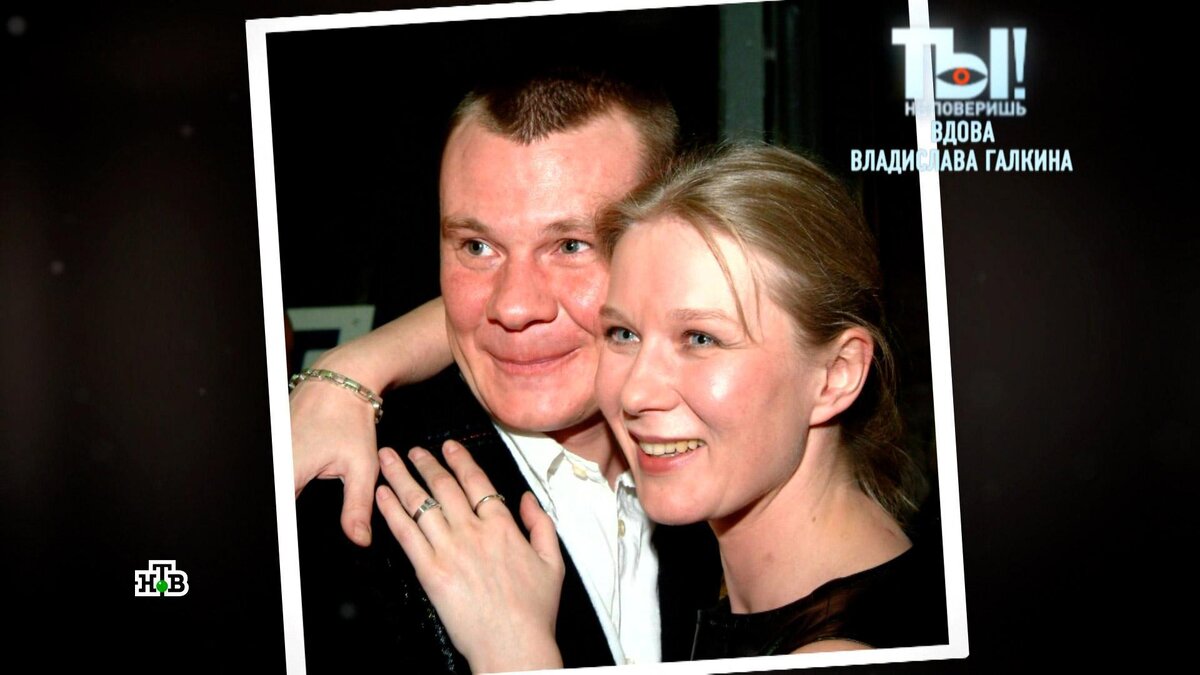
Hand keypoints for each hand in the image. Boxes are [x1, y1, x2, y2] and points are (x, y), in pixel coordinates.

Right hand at [290, 368, 378, 546]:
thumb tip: (360, 540)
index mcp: (290, 470)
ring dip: (290, 489)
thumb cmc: (351, 419)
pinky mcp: (273, 441)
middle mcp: (275, 459)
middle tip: (300, 516)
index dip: (290, 532)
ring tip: (309, 482)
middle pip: (279, 498)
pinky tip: (300, 477)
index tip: (297, 556)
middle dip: (293, 505)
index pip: (282, 512)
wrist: (341, 380)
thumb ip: (358, 507)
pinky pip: (278, 467)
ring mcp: (272, 449)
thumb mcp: (362, 467)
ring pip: (278, 482)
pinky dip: (288, 476)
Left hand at [376, 441, 564, 672]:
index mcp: (503, 526)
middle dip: (425, 463)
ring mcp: (450, 549)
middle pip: (444, 486)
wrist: (513, 645)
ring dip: (402, 477)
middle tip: (413, 450)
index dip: (459, 461)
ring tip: (389, 460)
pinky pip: (406, 533)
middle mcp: (473, 531)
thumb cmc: (534, 611)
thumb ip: (541, 525)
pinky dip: (392, 511)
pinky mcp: (430, 571)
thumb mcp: (553, 562)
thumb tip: (528, 498)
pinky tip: (382, 496)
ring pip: (421, 503)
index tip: (448, 447)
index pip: (477, 482)